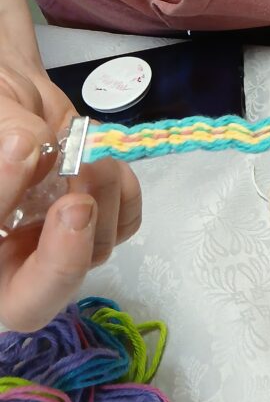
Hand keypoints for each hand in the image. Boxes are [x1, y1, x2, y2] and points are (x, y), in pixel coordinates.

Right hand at [0, 55, 140, 330]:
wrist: (12, 98)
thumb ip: (2, 130)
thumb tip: (25, 149)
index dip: (8, 212)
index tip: (21, 152)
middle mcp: (8, 257)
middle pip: (33, 302)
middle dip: (63, 258)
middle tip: (76, 203)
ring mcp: (53, 243)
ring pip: (91, 252)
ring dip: (100, 196)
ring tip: (85, 148)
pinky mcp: (95, 219)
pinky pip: (122, 223)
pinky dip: (125, 192)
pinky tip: (108, 161)